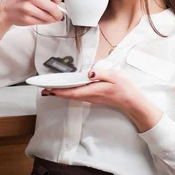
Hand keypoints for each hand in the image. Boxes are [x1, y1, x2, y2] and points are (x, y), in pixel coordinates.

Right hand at [0, 0, 63, 26]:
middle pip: (53, 7)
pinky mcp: (26, 19)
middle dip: (58, 13)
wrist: (6, 10)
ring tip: (51, 17)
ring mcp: (27, 9)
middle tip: (59, 14)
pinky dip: (46, 22)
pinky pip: (42, 22)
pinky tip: (43, 18)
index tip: (58, 2)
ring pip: (48, 17)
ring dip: (53, 19)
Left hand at [44, 69, 163, 132]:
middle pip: (69, 95)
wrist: (131, 101)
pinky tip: (65, 90)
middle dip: (56, 92)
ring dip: (60, 93)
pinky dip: (68, 93)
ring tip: (50, 90)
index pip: (73, 91)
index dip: (59, 91)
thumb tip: (89, 72)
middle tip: (43, 89)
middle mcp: (90, 96)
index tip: (49, 90)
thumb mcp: (114, 77)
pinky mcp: (93, 97)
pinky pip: (77, 96)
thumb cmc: (124, 88)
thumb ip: (101, 74)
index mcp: (93, 90)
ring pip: (72, 96)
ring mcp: (91, 98)